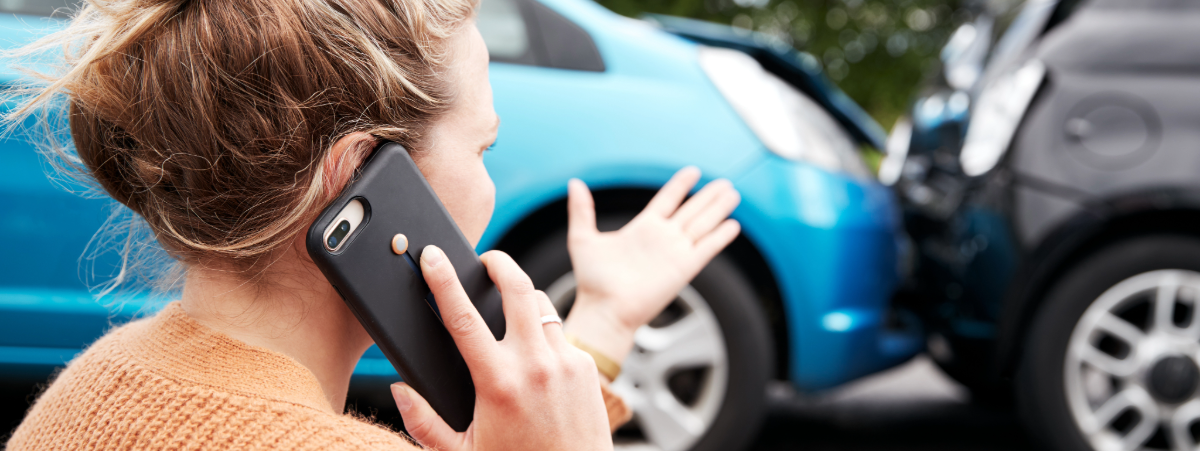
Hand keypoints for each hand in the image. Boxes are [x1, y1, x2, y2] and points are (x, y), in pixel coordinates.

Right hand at [391, 246, 611, 450]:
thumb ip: (424, 422)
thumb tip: (399, 390)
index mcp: (498, 383)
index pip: (463, 316)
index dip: (444, 280)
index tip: (433, 257)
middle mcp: (535, 366)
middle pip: (516, 287)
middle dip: (498, 262)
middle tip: (484, 260)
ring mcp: (566, 362)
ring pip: (542, 305)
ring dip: (523, 300)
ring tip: (508, 311)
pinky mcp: (586, 367)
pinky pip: (560, 334)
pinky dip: (544, 337)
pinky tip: (534, 357)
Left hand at [563, 167, 740, 363]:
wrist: (604, 310)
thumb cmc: (592, 281)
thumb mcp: (583, 238)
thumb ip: (582, 210)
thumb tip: (575, 182)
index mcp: (642, 229)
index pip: (667, 200)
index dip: (681, 186)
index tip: (693, 172)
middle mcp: (662, 238)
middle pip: (691, 210)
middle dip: (708, 196)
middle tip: (725, 183)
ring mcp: (675, 253)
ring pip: (702, 224)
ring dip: (718, 210)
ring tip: (732, 194)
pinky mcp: (683, 269)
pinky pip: (707, 248)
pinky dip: (720, 237)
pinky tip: (733, 225)